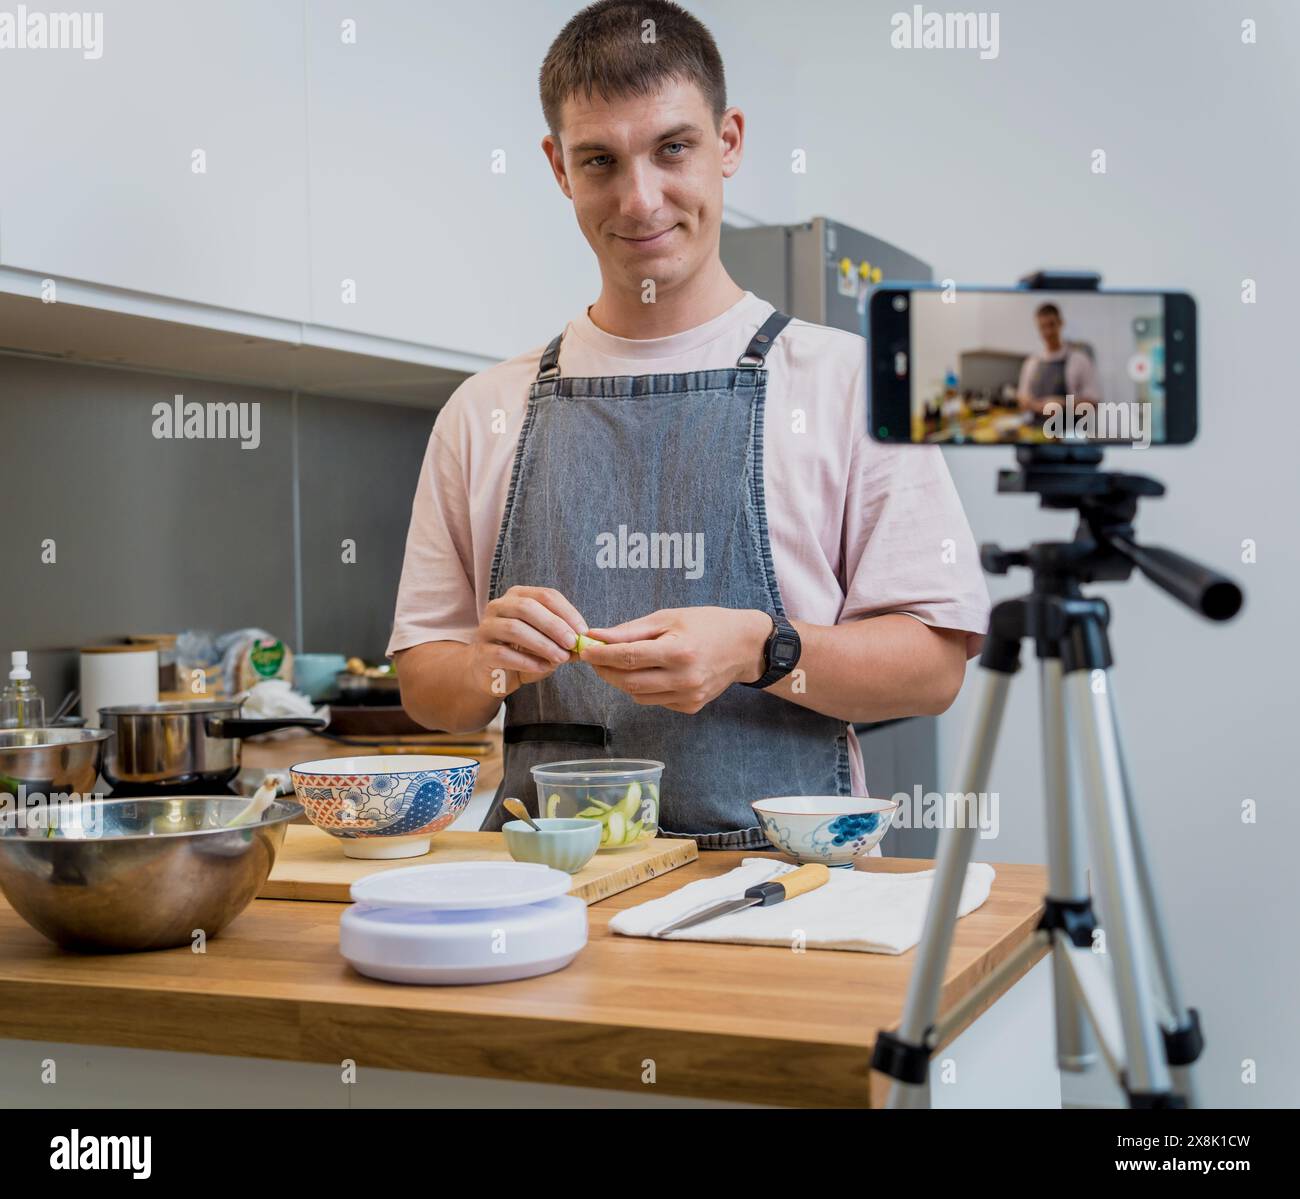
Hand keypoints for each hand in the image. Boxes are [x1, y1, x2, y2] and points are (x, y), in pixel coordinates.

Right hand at [468, 585, 586, 696]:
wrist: (493, 674)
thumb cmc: (523, 653)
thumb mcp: (548, 644)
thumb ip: (565, 641)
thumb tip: (587, 643)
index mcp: (518, 596)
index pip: (546, 595)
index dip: (567, 612)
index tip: (583, 631)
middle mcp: (499, 606)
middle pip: (527, 607)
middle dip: (554, 625)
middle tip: (572, 643)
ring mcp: (486, 627)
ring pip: (514, 628)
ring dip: (542, 644)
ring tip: (560, 658)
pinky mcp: (481, 651)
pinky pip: (503, 653)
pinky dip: (526, 661)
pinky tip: (543, 667)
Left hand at [581, 607, 772, 713]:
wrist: (744, 646)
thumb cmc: (706, 624)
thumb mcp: (668, 617)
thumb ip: (630, 630)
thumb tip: (597, 636)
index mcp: (679, 652)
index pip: (628, 658)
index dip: (602, 655)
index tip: (586, 649)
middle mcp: (684, 679)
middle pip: (629, 681)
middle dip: (605, 670)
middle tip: (593, 657)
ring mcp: (688, 697)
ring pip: (638, 695)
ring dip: (620, 680)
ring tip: (616, 663)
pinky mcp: (690, 707)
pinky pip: (654, 701)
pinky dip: (642, 688)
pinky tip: (645, 673)